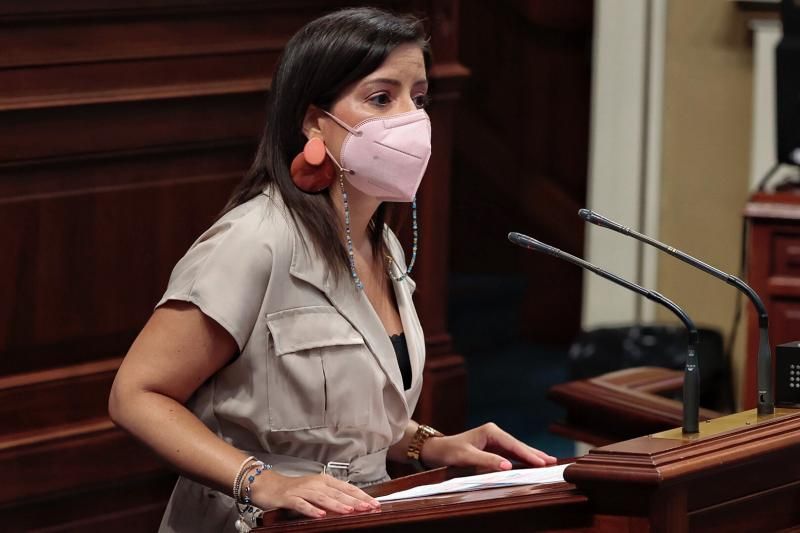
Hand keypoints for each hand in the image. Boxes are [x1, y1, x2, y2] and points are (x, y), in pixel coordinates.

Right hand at [252, 471, 380, 517]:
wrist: (268, 485)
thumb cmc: (294, 490)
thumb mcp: (316, 490)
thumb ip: (332, 496)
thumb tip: (352, 505)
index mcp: (324, 481)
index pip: (347, 488)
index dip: (361, 495)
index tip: (374, 503)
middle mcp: (315, 483)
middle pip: (338, 492)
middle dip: (354, 501)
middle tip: (369, 508)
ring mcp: (302, 490)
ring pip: (323, 498)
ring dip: (337, 505)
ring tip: (350, 511)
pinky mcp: (289, 498)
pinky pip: (302, 504)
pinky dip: (312, 509)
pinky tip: (320, 515)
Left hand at [419, 422, 556, 471]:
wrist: (436, 450)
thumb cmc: (449, 452)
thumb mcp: (466, 457)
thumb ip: (487, 461)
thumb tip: (508, 466)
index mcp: (491, 432)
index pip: (513, 445)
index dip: (528, 454)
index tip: (542, 462)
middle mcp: (494, 434)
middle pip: (518, 445)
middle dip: (535, 454)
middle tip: (552, 461)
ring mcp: (494, 441)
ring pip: (516, 449)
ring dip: (531, 456)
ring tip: (547, 462)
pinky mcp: (492, 448)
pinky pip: (510, 454)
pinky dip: (522, 458)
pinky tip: (531, 463)